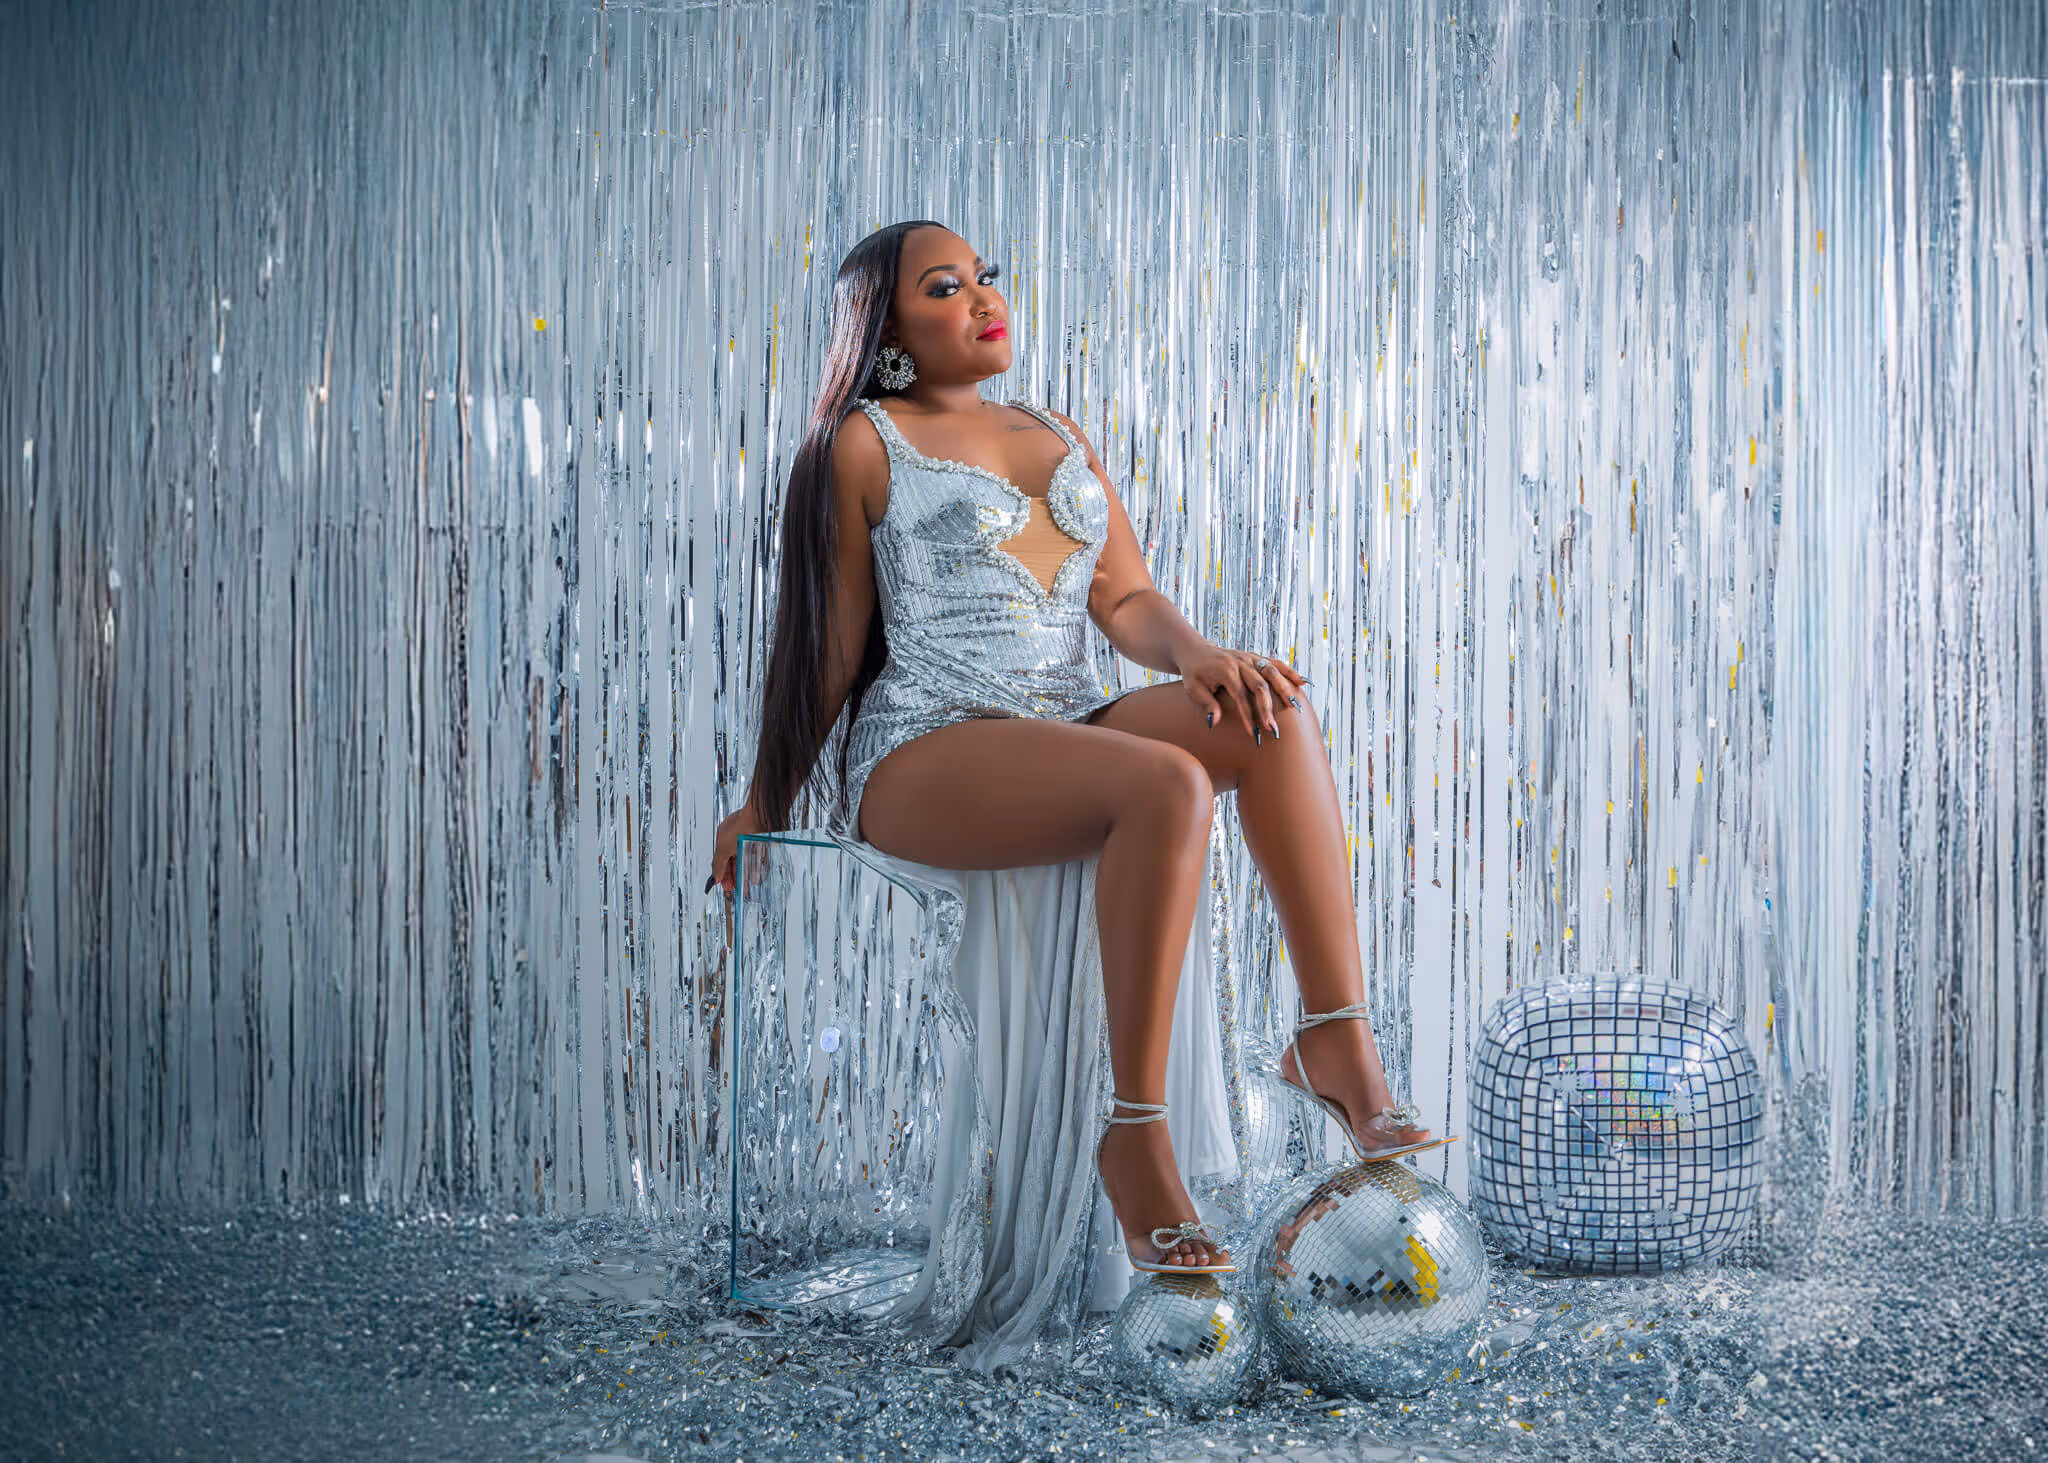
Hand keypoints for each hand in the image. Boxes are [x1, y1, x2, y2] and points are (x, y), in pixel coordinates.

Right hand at [705, 797, 766, 898]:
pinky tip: (757, 876)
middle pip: (734, 861)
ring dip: (746, 874)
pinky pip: (760, 857)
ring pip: (747, 861)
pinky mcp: (764, 841)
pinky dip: (757, 868)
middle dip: (734, 876)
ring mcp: (751, 839)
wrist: (763, 813)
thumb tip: (715, 877)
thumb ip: (718, 863)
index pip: (722, 860)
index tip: (725, 887)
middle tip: (735, 888)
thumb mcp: (723, 846)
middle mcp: (738, 838)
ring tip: (747, 886)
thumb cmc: (743, 823)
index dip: (723, 874)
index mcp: (725, 837)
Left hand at [1175, 642, 1308, 739]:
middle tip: (1274, 728)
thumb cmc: (1193, 673)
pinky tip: (1302, 682)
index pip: (1240, 695)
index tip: (1253, 732)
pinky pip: (1275, 663)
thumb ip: (1206, 704)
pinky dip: (1289, 671)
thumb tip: (1215, 722)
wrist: (1195, 650)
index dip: (1247, 714)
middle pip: (1259, 685)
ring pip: (1272, 672)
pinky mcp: (1255, 657)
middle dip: (1268, 708)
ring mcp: (1249, 658)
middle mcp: (1240, 662)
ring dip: (1284, 690)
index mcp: (1225, 670)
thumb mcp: (1193, 688)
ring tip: (1296, 706)